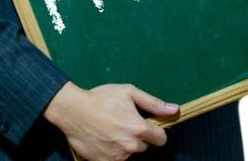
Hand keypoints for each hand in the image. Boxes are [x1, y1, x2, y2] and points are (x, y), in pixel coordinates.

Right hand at [43, 82, 178, 160]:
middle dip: (137, 136)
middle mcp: (130, 145)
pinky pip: (115, 159)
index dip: (156, 131)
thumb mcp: (129, 92)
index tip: (146, 125)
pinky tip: (103, 138)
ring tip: (110, 129)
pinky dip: (111, 151)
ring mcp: (117, 156)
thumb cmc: (100, 98)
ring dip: (124, 144)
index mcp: (138, 129)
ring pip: (129, 152)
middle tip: (121, 123)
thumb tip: (174, 109)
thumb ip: (153, 103)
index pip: (161, 139)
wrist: (72, 110)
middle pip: (144, 146)